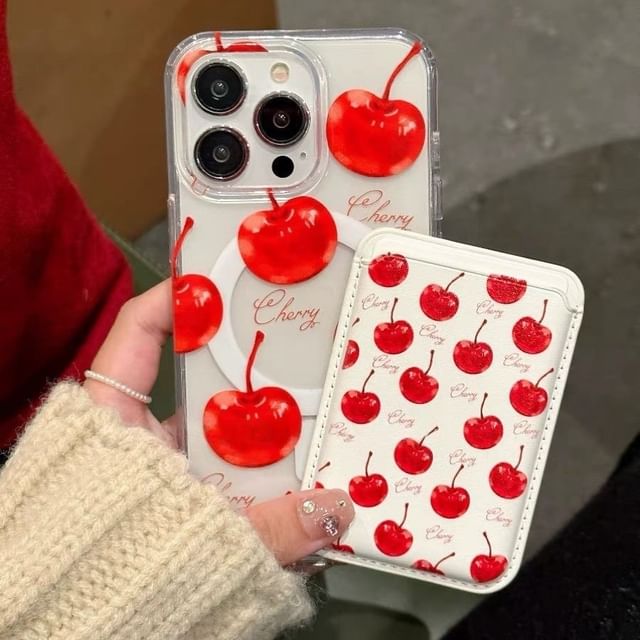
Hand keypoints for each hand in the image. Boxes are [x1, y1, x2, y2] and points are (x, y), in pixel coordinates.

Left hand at [85, 279, 353, 564]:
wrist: (96, 633)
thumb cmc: (114, 572)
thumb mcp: (192, 535)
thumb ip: (269, 527)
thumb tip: (338, 508)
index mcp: (116, 426)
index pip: (136, 336)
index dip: (173, 300)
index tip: (217, 281)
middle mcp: (143, 441)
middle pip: (202, 385)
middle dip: (253, 372)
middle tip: (299, 351)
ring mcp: (170, 472)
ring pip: (229, 435)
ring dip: (273, 436)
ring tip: (319, 419)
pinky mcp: (193, 503)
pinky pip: (240, 479)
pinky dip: (272, 482)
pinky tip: (311, 486)